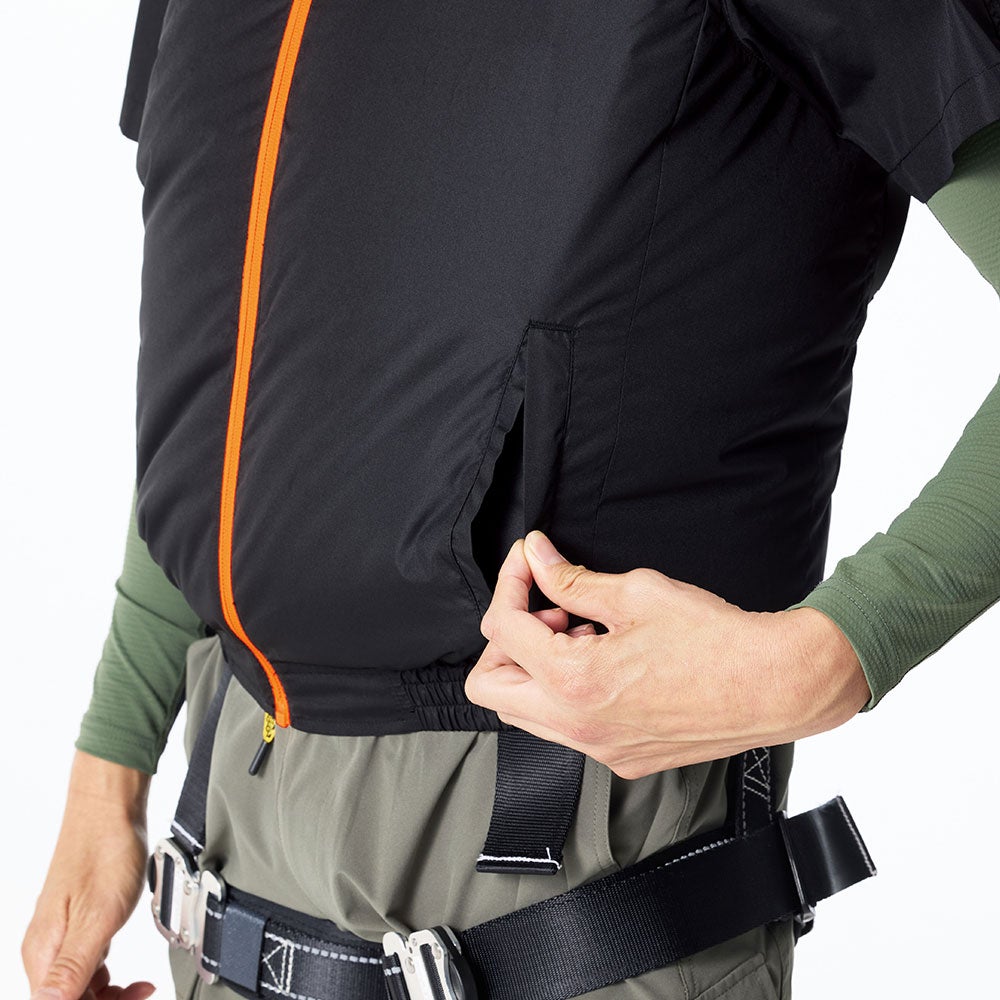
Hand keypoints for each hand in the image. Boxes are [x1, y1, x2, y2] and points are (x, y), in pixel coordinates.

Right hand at [22, 750, 155, 999]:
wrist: (110, 809)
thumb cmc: (104, 851)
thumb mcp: (97, 917)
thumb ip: (74, 967)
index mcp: (43, 952)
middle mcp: (46, 948)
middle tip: (139, 994)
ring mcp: (62, 934)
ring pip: (78, 987)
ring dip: (108, 995)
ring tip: (139, 987)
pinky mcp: (79, 922)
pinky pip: (87, 965)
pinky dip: (106, 975)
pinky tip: (125, 972)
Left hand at [465, 531, 871, 777]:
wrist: (773, 686)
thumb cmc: (715, 640)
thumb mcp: (635, 592)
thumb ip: (571, 579)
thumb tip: (535, 558)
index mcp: (574, 681)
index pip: (502, 627)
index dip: (511, 582)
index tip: (531, 561)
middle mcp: (578, 725)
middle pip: (489, 685)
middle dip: (507, 638)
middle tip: (549, 608)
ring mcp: (598, 749)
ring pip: (524, 711)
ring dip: (535, 667)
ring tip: (584, 634)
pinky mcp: (621, 759)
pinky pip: (565, 728)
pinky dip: (566, 692)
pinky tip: (607, 662)